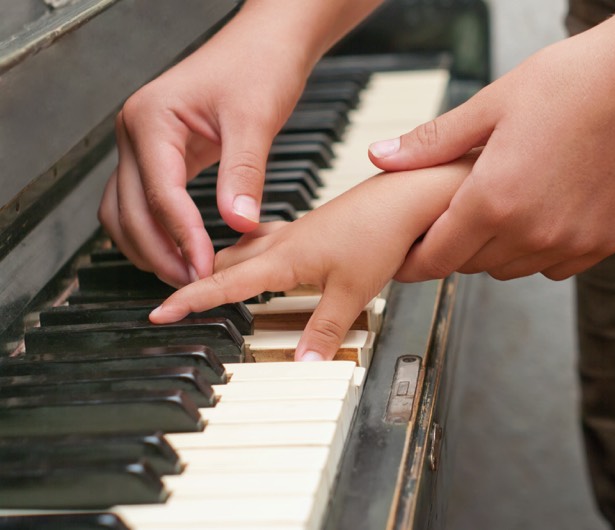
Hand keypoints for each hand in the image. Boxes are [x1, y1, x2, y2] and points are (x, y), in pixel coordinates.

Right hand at [98, 7, 316, 286]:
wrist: (263, 45)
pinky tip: (182, 250)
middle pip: (131, 211)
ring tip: (186, 275)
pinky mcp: (157, 156)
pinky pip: (143, 202)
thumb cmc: (258, 66)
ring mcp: (141, 145)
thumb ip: (244, 174)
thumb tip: (238, 223)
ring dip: (149, 247)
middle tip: (194, 283)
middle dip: (160, 252)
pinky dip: (155, 231)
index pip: (161, 194)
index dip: (183, 237)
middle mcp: (135, 132)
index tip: (205, 269)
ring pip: (125, 212)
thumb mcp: (255, 120)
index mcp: (151, 119)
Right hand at [150, 158, 472, 359]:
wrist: (405, 196)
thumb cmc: (380, 233)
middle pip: (225, 264)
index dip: (190, 300)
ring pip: (243, 250)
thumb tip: (302, 365)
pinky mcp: (311, 228)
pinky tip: (257, 254)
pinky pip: (265, 240)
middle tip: (172, 296)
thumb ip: (324, 331)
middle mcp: (282, 241)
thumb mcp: (352, 292)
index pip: (224, 284)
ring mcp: (296, 232)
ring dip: (220, 265)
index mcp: (284, 258)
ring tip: (202, 277)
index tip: (160, 312)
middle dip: (195, 279)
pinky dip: (249, 252)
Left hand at [368, 22, 614, 281]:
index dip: (416, 261)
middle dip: (453, 249)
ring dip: (494, 251)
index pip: (438, 256)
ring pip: (511, 270)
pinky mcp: (605, 243)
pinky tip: (536, 219)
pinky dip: (537, 252)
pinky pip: (555, 268)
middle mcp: (533, 233)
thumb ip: (431, 143)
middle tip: (450, 222)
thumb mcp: (490, 105)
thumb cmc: (572, 82)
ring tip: (494, 214)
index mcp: (494, 200)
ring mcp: (572, 242)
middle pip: (472, 265)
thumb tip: (379, 157)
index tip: (406, 258)